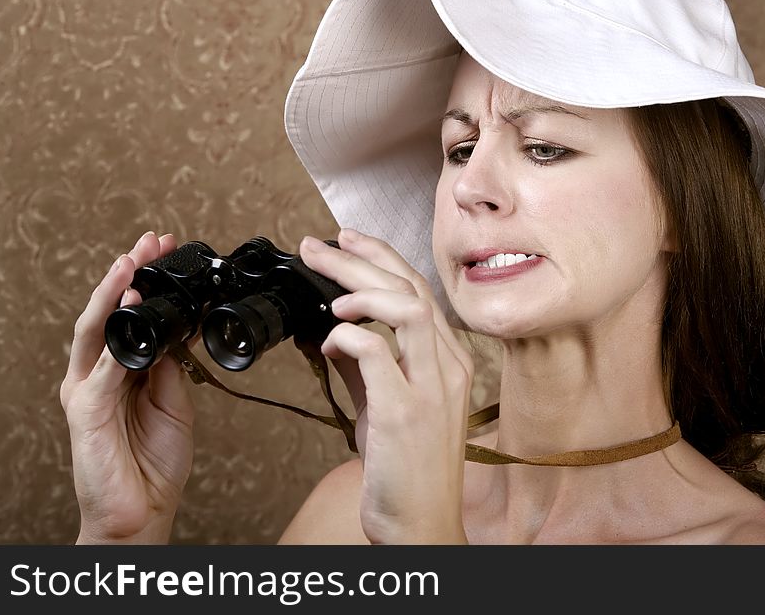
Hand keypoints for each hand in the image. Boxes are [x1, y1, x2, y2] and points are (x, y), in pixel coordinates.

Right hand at [60, 231, 194, 543]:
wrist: (143, 509)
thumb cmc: (153, 460)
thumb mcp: (173, 402)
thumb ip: (170, 367)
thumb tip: (178, 333)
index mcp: (120, 370)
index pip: (131, 315)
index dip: (146, 282)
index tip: (166, 252)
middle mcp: (98, 374)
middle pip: (109, 312)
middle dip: (128, 273)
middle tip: (149, 242)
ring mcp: (87, 390)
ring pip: (95, 330)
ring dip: (113, 294)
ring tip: (131, 263)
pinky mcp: (84, 411)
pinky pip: (101, 370)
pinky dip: (115, 340)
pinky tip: (128, 312)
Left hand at [299, 229, 472, 543]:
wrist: (421, 524)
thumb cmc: (409, 467)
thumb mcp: (387, 406)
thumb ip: (367, 366)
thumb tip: (334, 333)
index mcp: (446, 360)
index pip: (417, 289)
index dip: (380, 257)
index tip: (344, 240)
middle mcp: (447, 367)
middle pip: (410, 288)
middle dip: (360, 257)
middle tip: (317, 245)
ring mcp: (430, 388)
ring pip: (407, 308)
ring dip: (361, 288)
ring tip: (327, 288)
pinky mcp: (406, 412)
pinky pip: (379, 353)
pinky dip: (349, 336)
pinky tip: (329, 338)